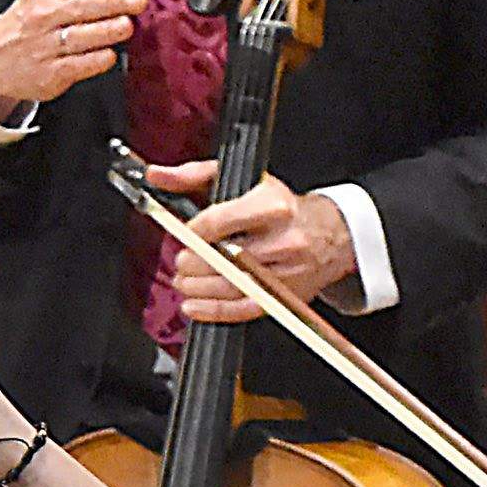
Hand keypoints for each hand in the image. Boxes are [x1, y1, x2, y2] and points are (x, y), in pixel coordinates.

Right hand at [0, 0, 147, 114]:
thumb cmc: (35, 6)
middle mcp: (45, 13)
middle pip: (85, 6)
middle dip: (114, 3)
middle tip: (137, 0)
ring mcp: (47, 45)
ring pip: (85, 36)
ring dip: (110, 31)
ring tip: (126, 25)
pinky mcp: (53, 74)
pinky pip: (82, 66)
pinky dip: (99, 59)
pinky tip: (109, 53)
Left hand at [146, 163, 358, 324]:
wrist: (328, 234)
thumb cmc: (282, 208)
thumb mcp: (244, 181)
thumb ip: (195, 176)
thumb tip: (158, 176)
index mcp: (272, 205)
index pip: (220, 222)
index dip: (192, 232)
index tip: (183, 235)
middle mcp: (282, 239)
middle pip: (223, 257)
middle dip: (193, 263)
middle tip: (182, 261)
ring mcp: (285, 272)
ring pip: (230, 286)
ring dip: (198, 287)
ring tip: (184, 281)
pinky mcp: (284, 297)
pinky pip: (243, 309)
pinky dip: (214, 311)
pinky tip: (194, 305)